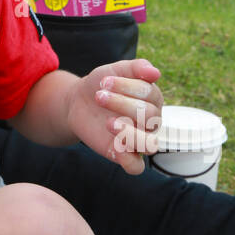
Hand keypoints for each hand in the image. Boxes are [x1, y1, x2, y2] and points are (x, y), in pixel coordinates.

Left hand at [66, 59, 161, 174]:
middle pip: (149, 117)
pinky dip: (129, 159)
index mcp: (153, 100)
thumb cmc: (102, 85)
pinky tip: (114, 144)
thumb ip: (136, 68)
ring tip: (109, 122)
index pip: (150, 94)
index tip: (103, 81)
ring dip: (130, 133)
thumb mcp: (115, 70)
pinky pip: (136, 167)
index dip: (127, 87)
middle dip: (122, 104)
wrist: (79, 101)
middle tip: (99, 96)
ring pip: (150, 145)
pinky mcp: (123, 155)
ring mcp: (139, 140)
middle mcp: (151, 122)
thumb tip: (156, 73)